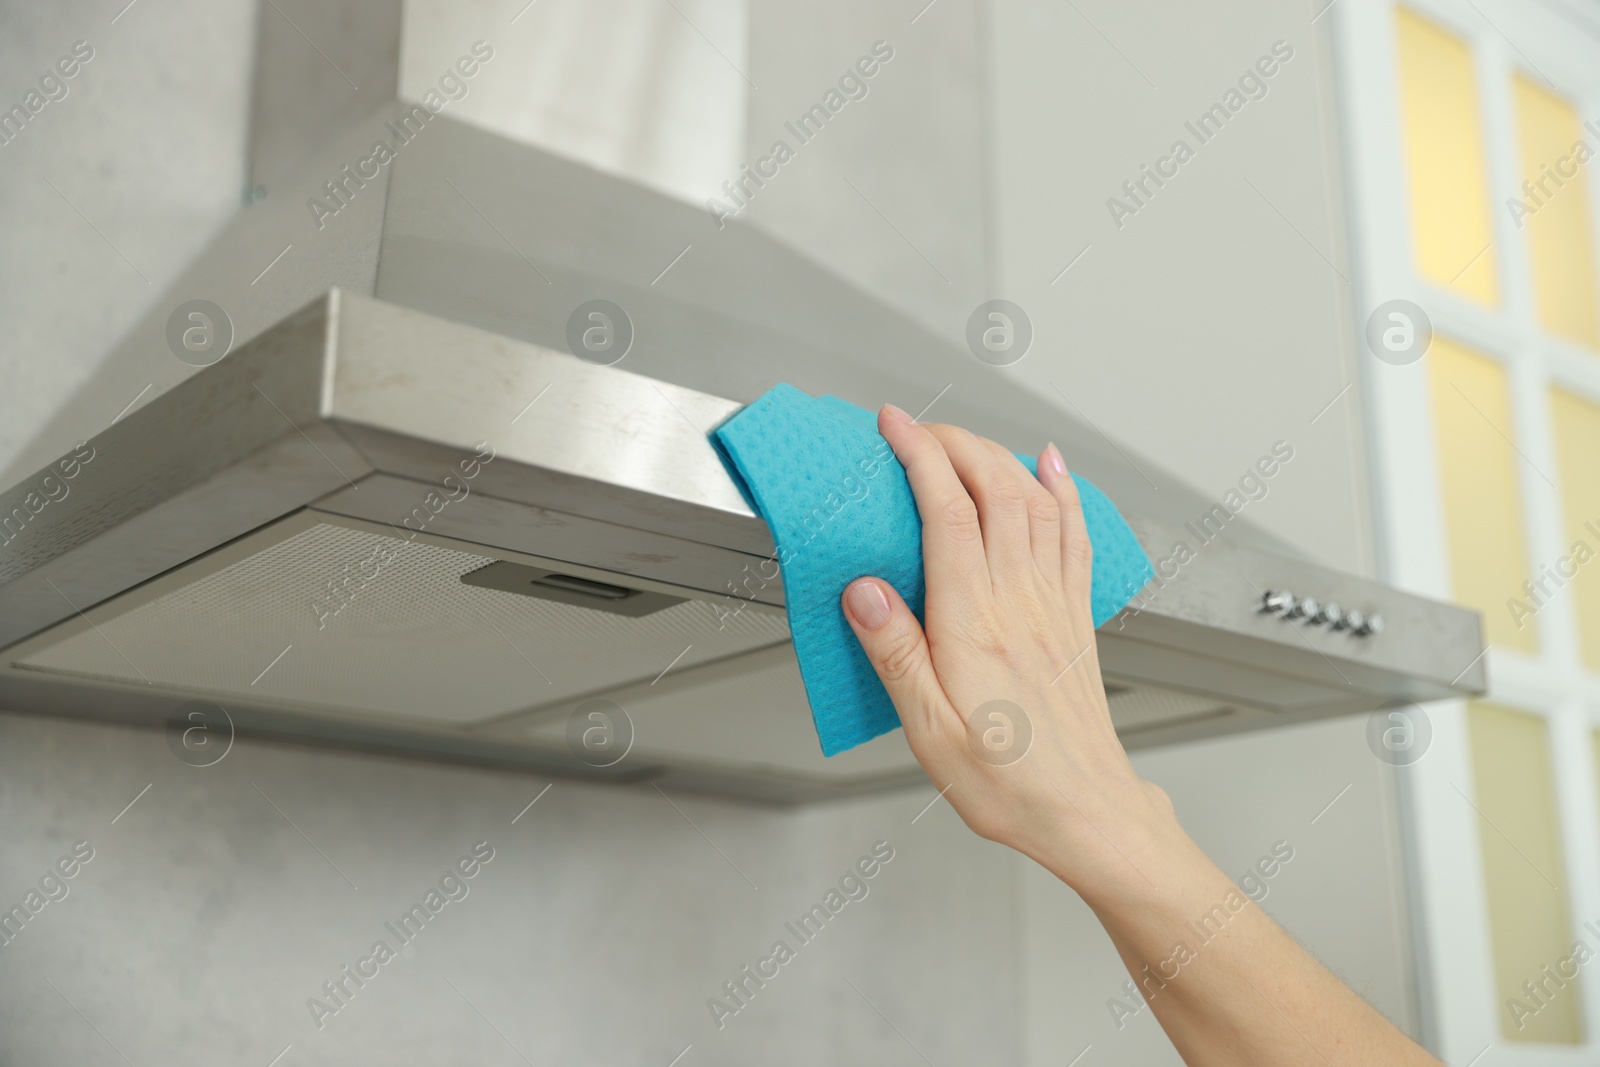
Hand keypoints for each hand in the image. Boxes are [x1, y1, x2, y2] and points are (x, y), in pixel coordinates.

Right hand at [841, 404, 1177, 898]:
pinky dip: (1061, 490)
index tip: (894, 426)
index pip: (947, 512)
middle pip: (994, 488)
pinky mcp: (1074, 618)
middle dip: (954, 442)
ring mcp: (1054, 604)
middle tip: (917, 428)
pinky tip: (1053, 470)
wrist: (1087, 813)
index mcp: (975, 623)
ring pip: (1034, 501)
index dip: (920, 456)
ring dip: (998, 456)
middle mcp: (1020, 601)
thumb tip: (863, 589)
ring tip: (964, 438)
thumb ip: (895, 652)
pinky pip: (1073, 534)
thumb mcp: (928, 731)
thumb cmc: (1010, 784)